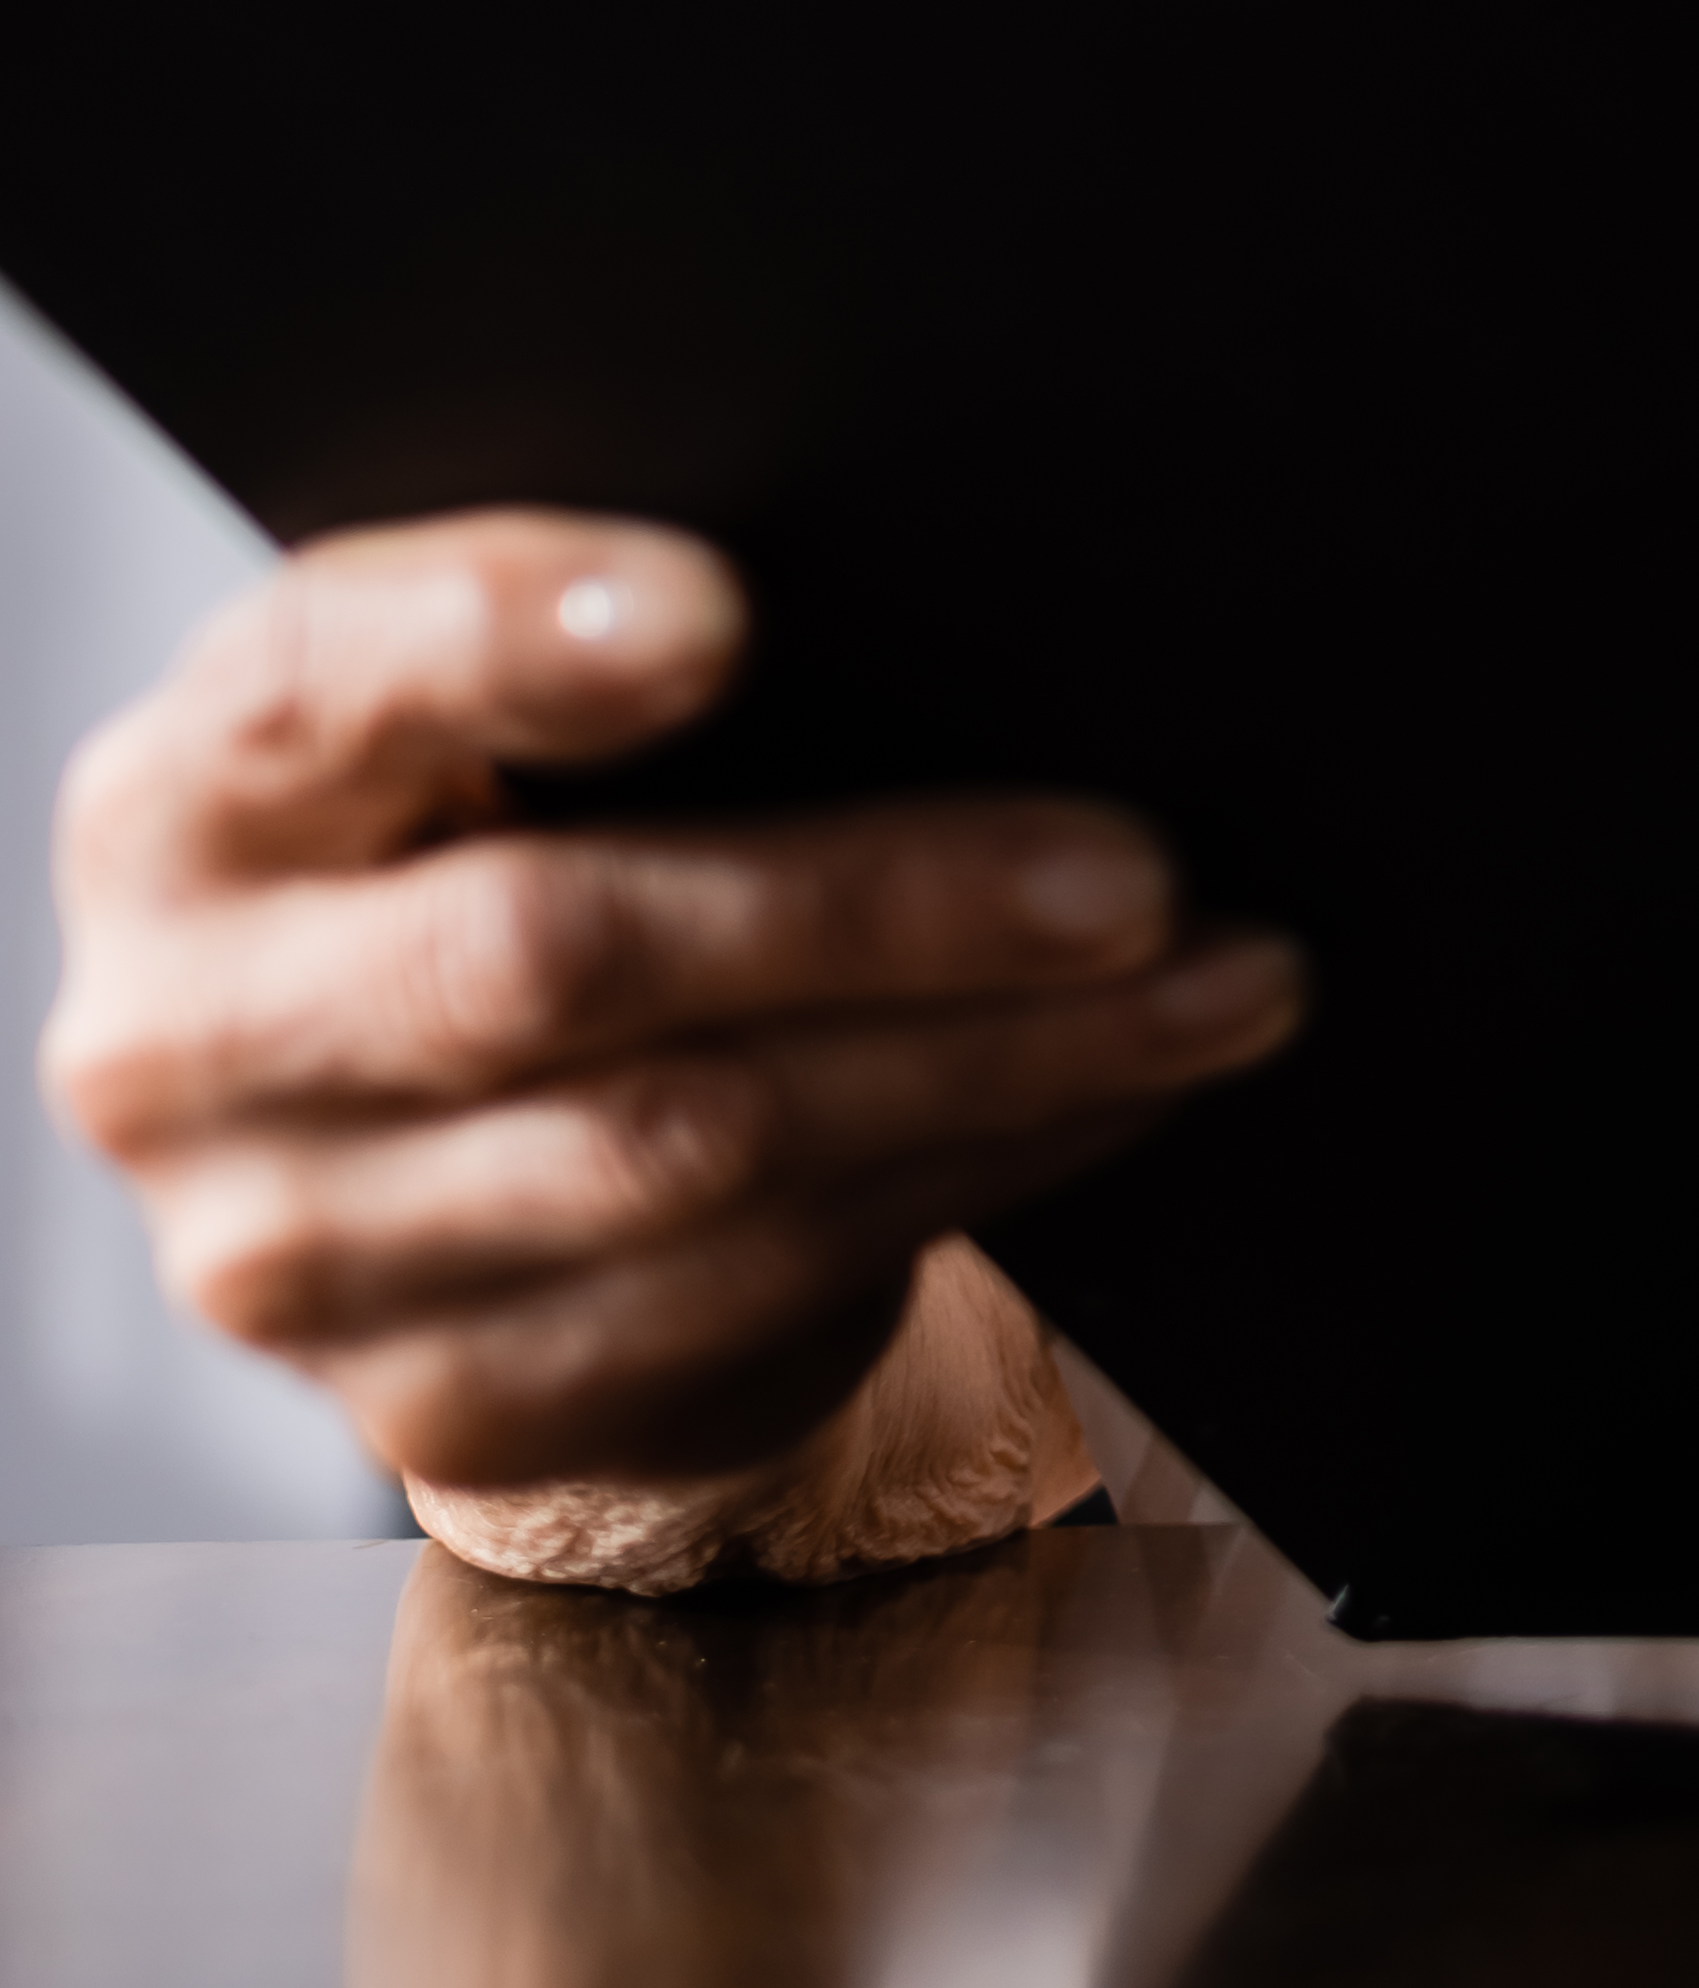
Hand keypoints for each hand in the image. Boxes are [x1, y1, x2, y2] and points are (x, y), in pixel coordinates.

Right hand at [38, 514, 1298, 1573]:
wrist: (418, 1146)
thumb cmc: (503, 849)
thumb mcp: (488, 731)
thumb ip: (606, 655)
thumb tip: (934, 585)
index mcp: (190, 805)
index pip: (322, 692)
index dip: (513, 639)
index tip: (725, 611)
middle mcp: (189, 1038)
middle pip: (554, 950)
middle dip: (887, 903)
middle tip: (1134, 871)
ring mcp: (298, 1251)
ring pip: (701, 1143)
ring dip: (1009, 1058)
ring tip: (1221, 983)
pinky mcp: (448, 1401)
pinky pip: (761, 1279)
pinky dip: (983, 1164)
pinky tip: (1119, 1088)